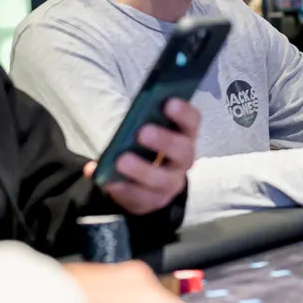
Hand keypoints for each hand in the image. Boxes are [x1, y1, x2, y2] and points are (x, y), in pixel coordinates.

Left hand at [85, 98, 197, 214]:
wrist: (150, 183)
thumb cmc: (148, 147)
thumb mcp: (149, 130)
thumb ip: (142, 122)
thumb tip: (128, 120)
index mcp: (185, 135)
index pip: (192, 122)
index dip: (183, 112)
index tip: (168, 102)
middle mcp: (184, 160)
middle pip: (183, 151)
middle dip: (165, 141)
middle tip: (143, 132)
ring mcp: (171, 183)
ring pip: (162, 179)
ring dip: (142, 169)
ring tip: (122, 160)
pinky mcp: (153, 200)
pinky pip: (140, 197)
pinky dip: (123, 188)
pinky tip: (109, 180)